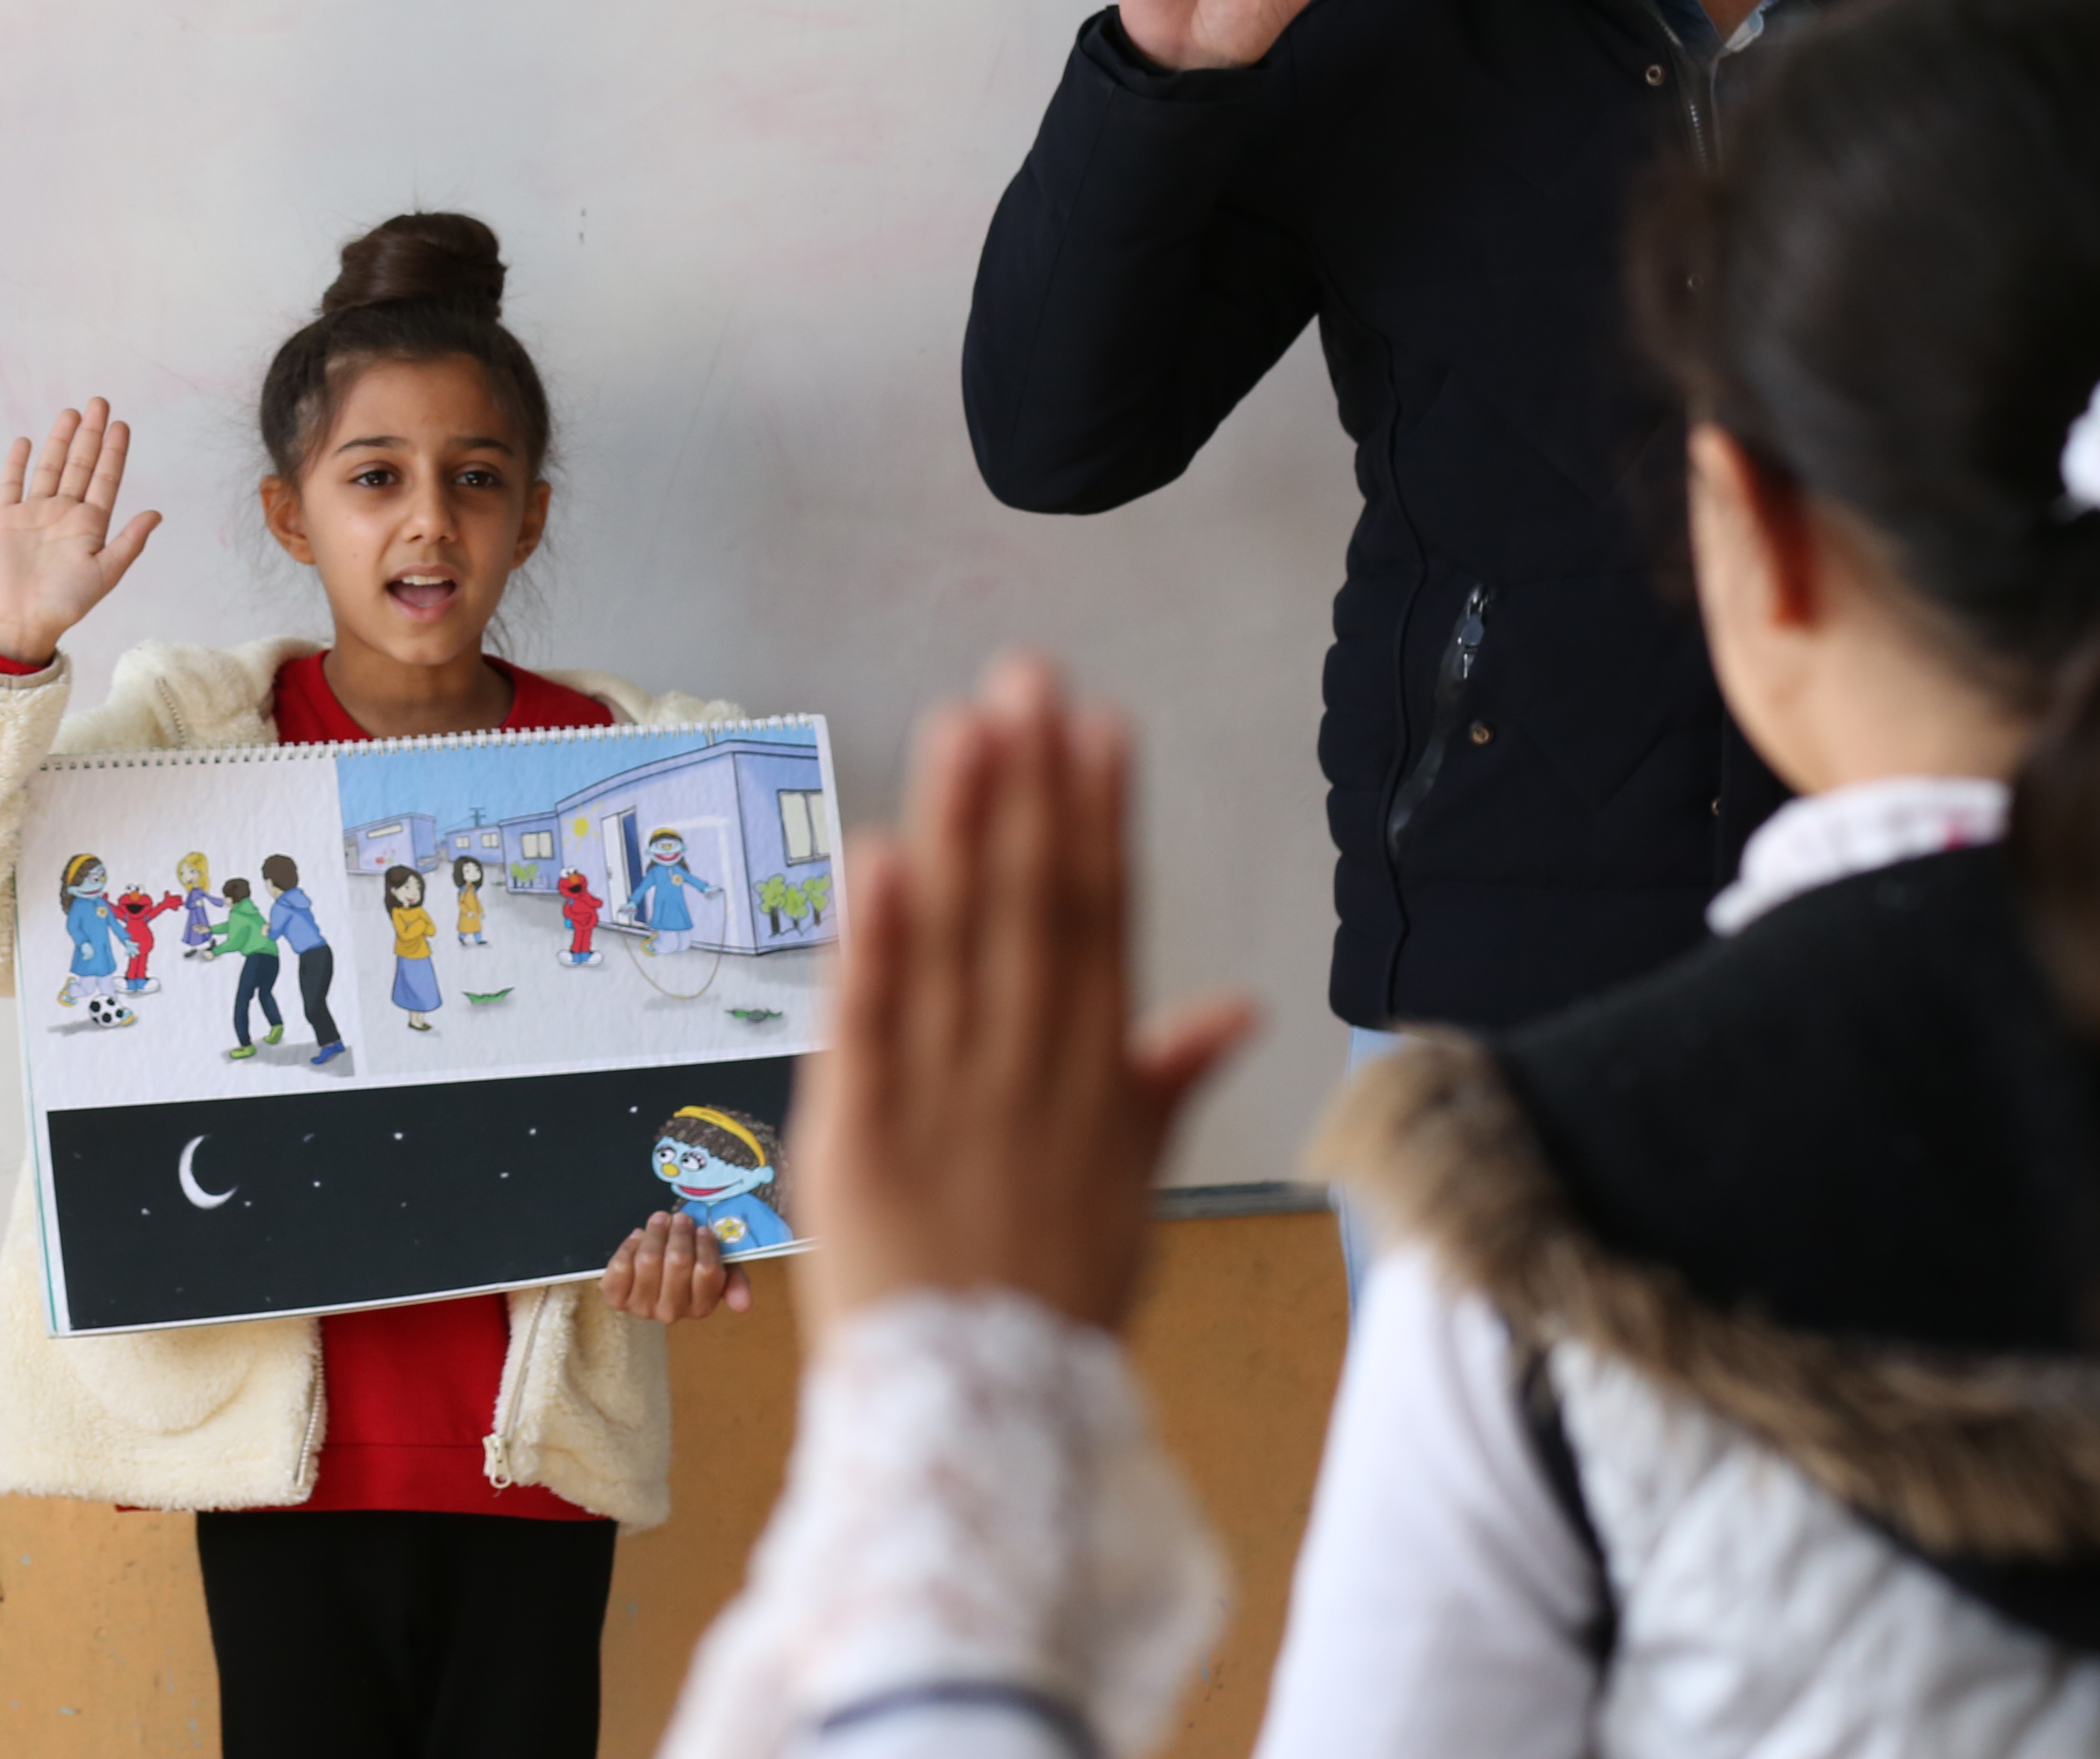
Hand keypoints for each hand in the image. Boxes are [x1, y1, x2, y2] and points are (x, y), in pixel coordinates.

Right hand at [0, 399, 163, 664]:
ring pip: (50, 467)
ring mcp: (35, 512)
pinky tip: (26, 441)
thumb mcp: (105, 573)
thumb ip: (129, 542)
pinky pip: (12, 483)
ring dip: (60, 440)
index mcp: (90, 524)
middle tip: (100, 402)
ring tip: (71, 413)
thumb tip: (157, 513)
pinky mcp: (6, 518)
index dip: (114, 451)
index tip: (122, 424)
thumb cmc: (66, 604)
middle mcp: (64, 513)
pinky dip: (18, 462)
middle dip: (91, 434)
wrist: (22, 621)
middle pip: (80, 464)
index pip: (105, 478)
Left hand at [602, 1207, 753, 1325]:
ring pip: (649, 1260)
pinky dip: (629, 1245)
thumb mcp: (719, 1267)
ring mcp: (641, 1307)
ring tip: (660, 1220)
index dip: (705, 1245)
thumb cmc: (690, 1264)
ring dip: (655, 1233)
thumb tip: (744, 1305)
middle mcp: (671, 1313)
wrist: (654, 1267)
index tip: (702, 1229)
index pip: (707, 1272)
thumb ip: (735, 1280)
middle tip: (680, 1218)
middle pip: (678, 1262)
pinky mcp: (616, 1297)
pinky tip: (638, 1237)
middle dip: (680, 1233)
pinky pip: (621, 1266)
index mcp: (700, 1307)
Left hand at [794, 653, 1255, 1334]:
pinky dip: (876, 945)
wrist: (981, 1420)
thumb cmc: (1051, 1299)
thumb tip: (1238, 1004)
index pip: (1102, 923)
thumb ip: (1167, 1080)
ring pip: (956, 944)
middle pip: (1033, 909)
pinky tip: (879, 861)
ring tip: (965, 727)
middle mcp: (1027, 1074)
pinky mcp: (861, 1134)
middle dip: (1031, 789)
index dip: (1099, 819)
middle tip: (1028, 679)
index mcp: (1091, 1081)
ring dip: (959, 829)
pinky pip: (870, 1026)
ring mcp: (947, 1100)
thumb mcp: (1130, 1188)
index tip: (1100, 726)